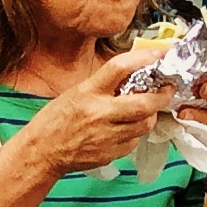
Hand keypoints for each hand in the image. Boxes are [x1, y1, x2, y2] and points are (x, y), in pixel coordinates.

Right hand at [25, 42, 174, 178]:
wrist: (40, 153)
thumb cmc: (55, 122)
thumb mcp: (75, 93)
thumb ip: (103, 84)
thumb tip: (133, 72)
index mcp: (87, 93)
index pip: (120, 67)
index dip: (145, 57)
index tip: (160, 53)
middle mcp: (98, 114)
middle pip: (144, 104)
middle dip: (162, 96)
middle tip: (166, 90)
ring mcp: (105, 136)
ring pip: (145, 124)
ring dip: (149, 116)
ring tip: (143, 112)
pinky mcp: (109, 153)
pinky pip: (133, 142)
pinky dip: (134, 134)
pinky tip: (123, 131)